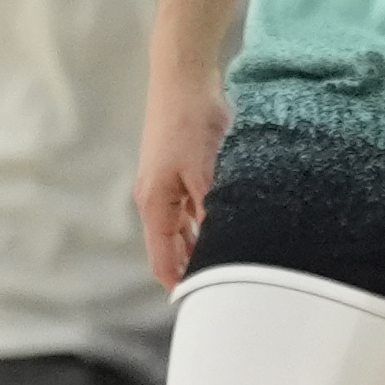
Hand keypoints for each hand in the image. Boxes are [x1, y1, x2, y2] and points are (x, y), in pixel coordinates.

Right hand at [133, 64, 225, 286]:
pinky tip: (228, 227)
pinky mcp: (181, 169)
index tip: (201, 306)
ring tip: (230, 266)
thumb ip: (212, 210)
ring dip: (202, 245)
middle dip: (193, 268)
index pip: (163, 259)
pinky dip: (206, 221)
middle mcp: (156, 198)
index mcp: (154, 203)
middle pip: (172, 247)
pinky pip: (192, 207)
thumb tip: (224, 244)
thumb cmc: (190, 120)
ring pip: (184, 227)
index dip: (180, 283)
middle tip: (225, 290)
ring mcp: (167, 183)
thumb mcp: (206, 170)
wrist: (184, 78)